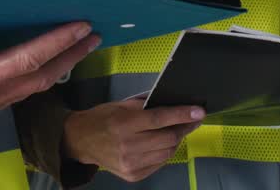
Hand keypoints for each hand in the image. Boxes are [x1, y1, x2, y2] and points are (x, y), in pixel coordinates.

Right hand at [0, 18, 99, 149]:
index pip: (27, 59)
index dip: (56, 43)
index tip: (79, 27)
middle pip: (41, 75)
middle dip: (70, 55)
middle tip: (95, 36)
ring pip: (34, 86)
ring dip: (59, 66)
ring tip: (78, 47)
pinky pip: (21, 91)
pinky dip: (40, 75)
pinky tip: (43, 65)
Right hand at [62, 99, 203, 181]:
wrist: (80, 141)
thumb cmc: (102, 118)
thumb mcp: (121, 104)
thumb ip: (146, 104)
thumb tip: (172, 102)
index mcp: (124, 123)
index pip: (160, 119)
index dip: (182, 115)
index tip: (199, 111)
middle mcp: (128, 145)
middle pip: (168, 139)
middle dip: (183, 128)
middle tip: (191, 120)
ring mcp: (130, 164)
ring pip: (167, 153)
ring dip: (175, 140)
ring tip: (175, 131)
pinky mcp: (132, 176)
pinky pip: (159, 163)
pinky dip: (164, 153)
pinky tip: (161, 144)